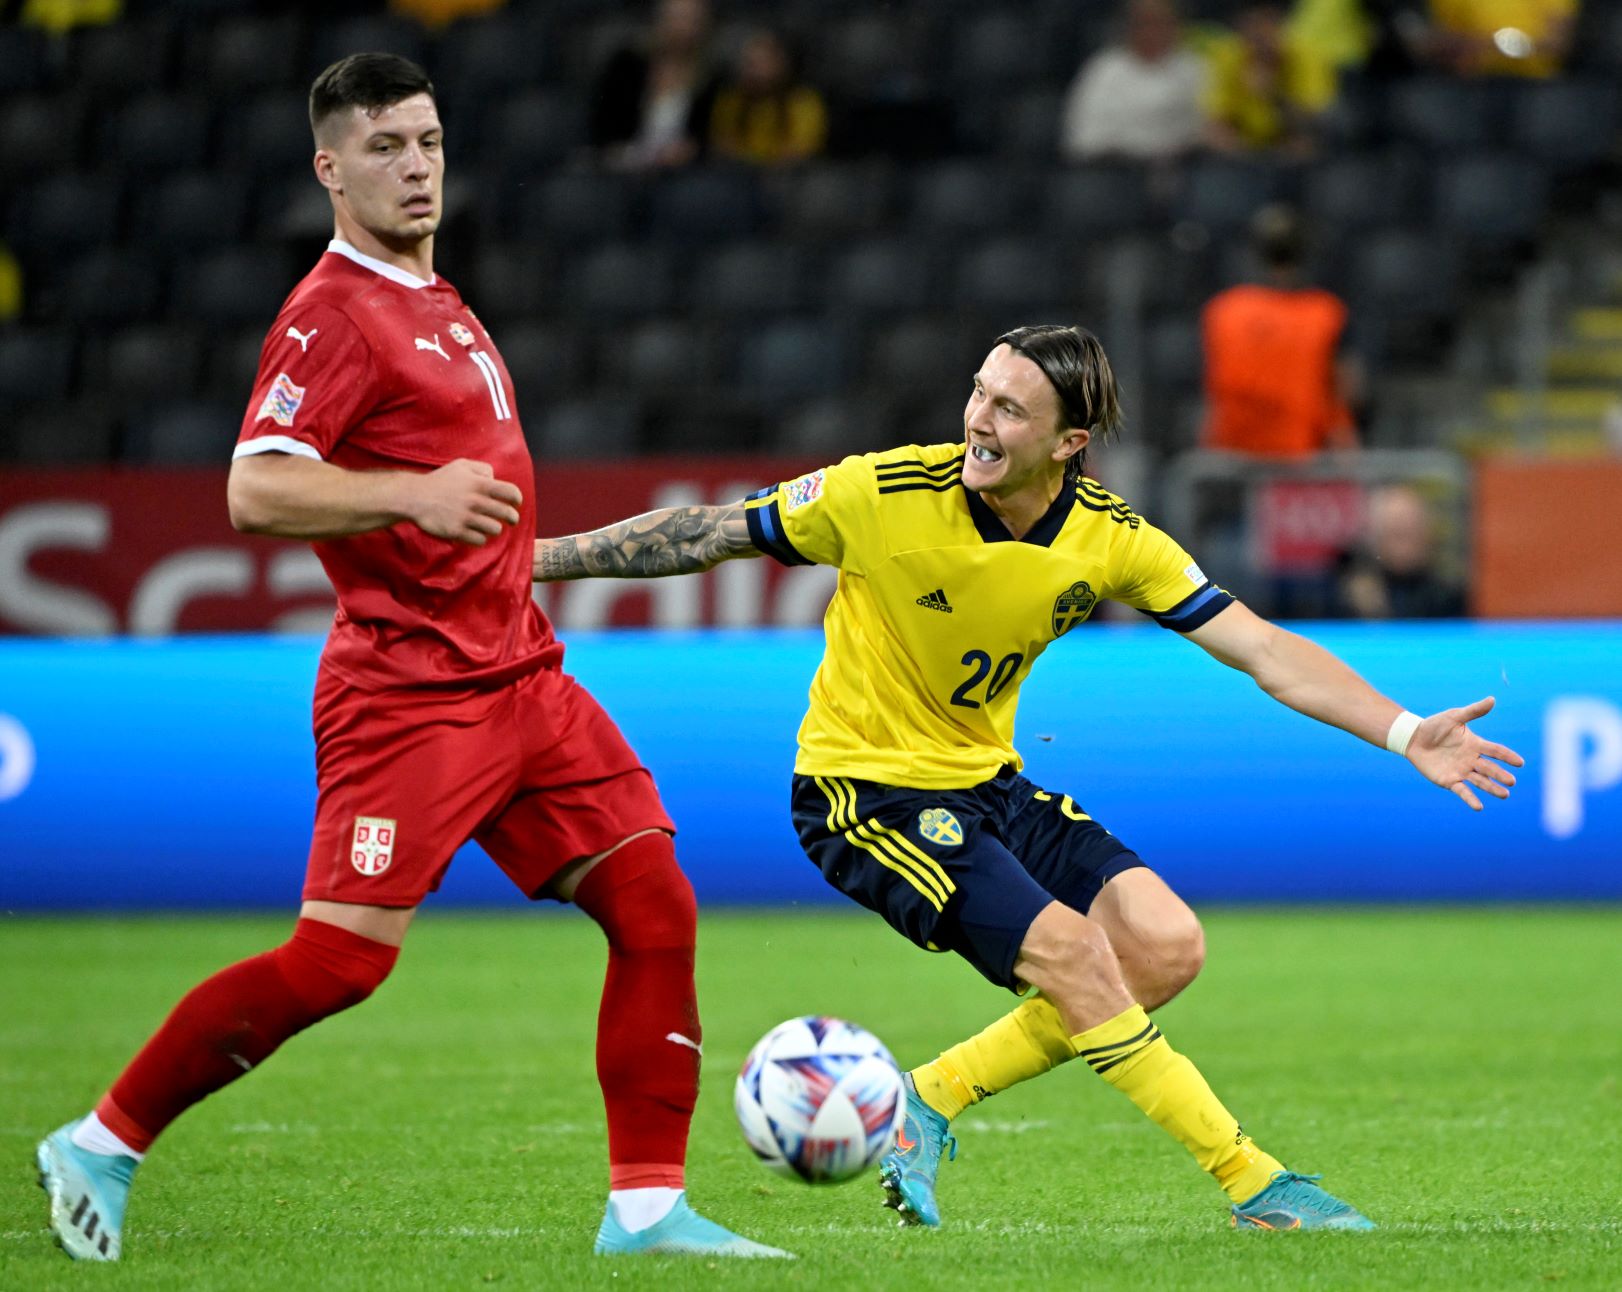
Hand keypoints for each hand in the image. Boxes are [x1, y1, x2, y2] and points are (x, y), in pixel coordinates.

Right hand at [407, 458, 522, 545]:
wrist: (414, 497)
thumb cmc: (440, 481)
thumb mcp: (461, 465)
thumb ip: (482, 469)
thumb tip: (495, 479)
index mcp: (479, 484)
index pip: (511, 493)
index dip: (517, 499)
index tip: (515, 503)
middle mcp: (475, 501)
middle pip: (508, 514)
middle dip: (512, 518)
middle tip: (511, 519)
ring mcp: (466, 518)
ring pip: (496, 529)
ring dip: (494, 528)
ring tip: (488, 525)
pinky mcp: (457, 532)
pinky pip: (480, 540)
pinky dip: (480, 538)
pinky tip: (475, 532)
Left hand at [1407, 696, 1524, 810]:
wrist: (1413, 738)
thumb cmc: (1434, 726)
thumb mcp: (1454, 717)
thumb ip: (1473, 711)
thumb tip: (1492, 699)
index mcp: (1475, 744)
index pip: (1496, 751)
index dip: (1507, 756)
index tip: (1520, 763)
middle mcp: (1472, 760)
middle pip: (1490, 769)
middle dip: (1501, 775)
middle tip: (1511, 781)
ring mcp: (1462, 771)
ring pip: (1481, 781)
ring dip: (1492, 788)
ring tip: (1505, 794)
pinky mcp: (1449, 780)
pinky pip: (1462, 791)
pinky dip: (1470, 799)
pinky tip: (1479, 807)